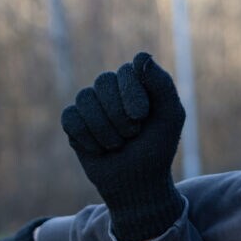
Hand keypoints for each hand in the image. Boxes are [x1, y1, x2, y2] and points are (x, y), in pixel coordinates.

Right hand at [61, 52, 185, 240]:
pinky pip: (71, 118)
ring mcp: (90, 103)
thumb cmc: (157, 148)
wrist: (136, 183)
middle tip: (132, 134)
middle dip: (119, 115)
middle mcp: (111, 87)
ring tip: (117, 144)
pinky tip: (99, 149)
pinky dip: (87, 139)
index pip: (127, 69)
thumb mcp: (170, 117)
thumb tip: (140, 57)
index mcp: (136, 80)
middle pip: (103, 81)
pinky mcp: (73, 121)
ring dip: (104, 130)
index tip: (142, 117)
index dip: (132, 94)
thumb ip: (162, 85)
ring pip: (84, 99)